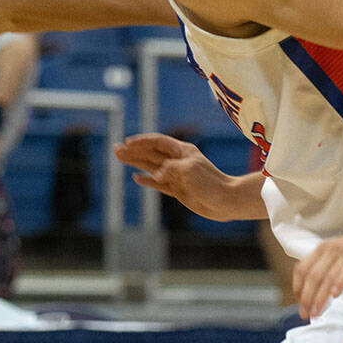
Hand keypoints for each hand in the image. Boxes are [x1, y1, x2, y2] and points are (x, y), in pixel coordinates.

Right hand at [115, 133, 234, 221]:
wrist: (226, 201)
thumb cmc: (211, 182)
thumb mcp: (188, 169)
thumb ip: (169, 169)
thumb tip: (155, 175)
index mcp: (182, 151)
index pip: (157, 142)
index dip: (142, 141)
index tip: (127, 143)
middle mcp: (177, 162)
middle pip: (151, 153)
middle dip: (133, 151)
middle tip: (115, 150)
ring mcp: (176, 176)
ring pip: (151, 167)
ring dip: (135, 163)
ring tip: (120, 158)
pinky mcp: (177, 190)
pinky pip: (158, 183)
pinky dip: (147, 180)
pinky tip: (136, 178)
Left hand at [292, 227, 342, 319]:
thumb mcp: (337, 254)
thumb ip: (326, 266)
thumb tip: (315, 289)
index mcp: (321, 250)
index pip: (301, 269)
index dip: (298, 287)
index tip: (299, 303)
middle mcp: (329, 251)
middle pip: (311, 276)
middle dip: (306, 298)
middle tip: (305, 314)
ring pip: (326, 278)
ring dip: (319, 298)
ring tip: (316, 313)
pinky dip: (338, 285)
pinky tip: (335, 297)